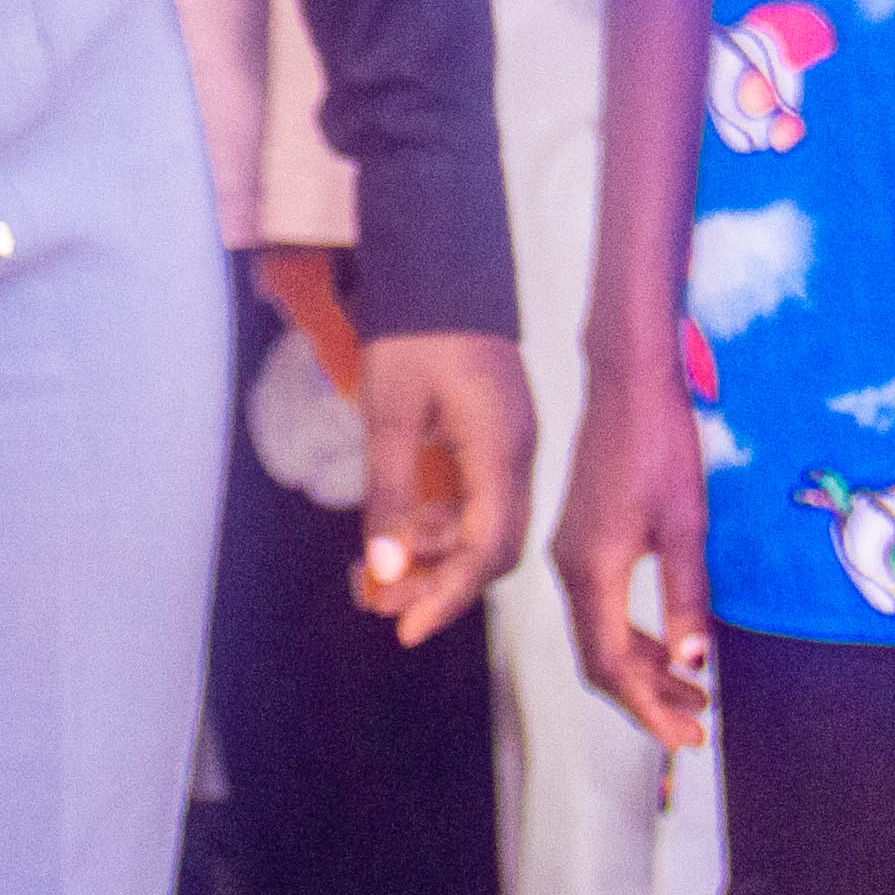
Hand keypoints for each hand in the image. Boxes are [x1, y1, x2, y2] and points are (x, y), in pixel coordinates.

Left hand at [351, 328, 533, 649]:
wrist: (441, 265)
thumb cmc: (414, 332)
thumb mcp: (388, 413)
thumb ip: (391, 495)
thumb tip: (385, 571)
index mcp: (500, 450)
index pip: (488, 548)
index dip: (449, 596)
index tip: (406, 629)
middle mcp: (517, 455)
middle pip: (493, 548)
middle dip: (441, 585)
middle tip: (383, 607)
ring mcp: (510, 445)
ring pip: (485, 527)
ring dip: (436, 558)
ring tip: (377, 579)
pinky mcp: (496, 436)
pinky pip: (479, 499)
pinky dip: (442, 525)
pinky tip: (403, 533)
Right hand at [555, 349, 712, 746]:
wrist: (628, 381)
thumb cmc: (660, 443)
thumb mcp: (686, 523)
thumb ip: (687, 596)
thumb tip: (695, 664)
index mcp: (592, 570)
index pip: (611, 665)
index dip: (648, 708)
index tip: (686, 737)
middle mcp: (570, 568)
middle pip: (599, 659)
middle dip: (646, 699)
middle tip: (696, 726)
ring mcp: (572, 552)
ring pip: (600, 635)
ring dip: (644, 669)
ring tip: (695, 693)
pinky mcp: (582, 538)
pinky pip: (601, 607)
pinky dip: (634, 636)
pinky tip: (671, 644)